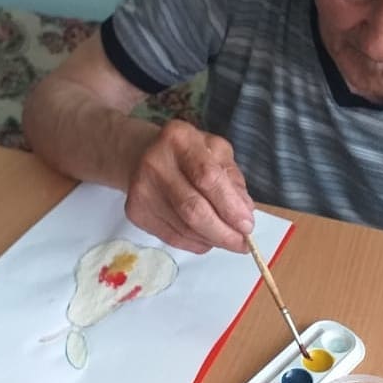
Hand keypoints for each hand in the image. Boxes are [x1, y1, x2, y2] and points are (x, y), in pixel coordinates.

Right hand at [124, 120, 254, 253]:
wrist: (142, 156)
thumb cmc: (189, 154)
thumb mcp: (217, 153)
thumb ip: (233, 181)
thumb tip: (244, 214)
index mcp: (180, 138)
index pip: (208, 177)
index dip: (230, 206)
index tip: (248, 226)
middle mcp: (155, 162)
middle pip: (193, 209)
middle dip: (223, 232)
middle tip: (242, 243)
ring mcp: (141, 189)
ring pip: (183, 228)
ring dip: (211, 239)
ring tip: (227, 239)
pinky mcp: (135, 212)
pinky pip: (172, 237)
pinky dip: (195, 243)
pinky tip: (206, 238)